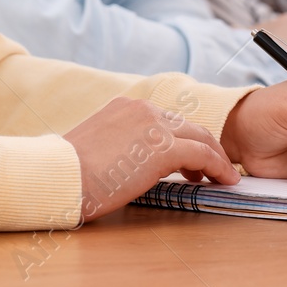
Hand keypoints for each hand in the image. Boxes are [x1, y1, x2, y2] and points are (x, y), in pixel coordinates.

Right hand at [65, 97, 238, 222]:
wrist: (62, 177)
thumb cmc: (71, 172)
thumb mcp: (98, 147)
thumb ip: (122, 145)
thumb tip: (136, 161)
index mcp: (126, 106)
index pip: (166, 119)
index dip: (182, 139)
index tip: (189, 159)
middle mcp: (143, 109)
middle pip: (187, 126)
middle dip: (203, 146)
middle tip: (209, 169)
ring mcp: (155, 126)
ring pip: (200, 137)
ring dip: (215, 157)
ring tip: (222, 176)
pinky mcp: (165, 149)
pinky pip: (203, 155)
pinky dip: (218, 167)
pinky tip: (224, 180)